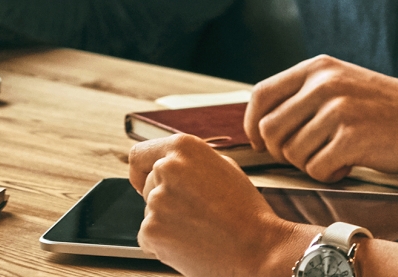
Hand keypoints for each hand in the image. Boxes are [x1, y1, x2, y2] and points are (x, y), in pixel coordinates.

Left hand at [130, 134, 314, 276]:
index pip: (139, 155)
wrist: (258, 249)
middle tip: (195, 214)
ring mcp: (156, 200)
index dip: (142, 171)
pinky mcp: (151, 230)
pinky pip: (148, 237)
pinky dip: (164, 244)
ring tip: (200, 229)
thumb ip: (189, 163)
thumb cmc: (246, 211)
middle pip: (147, 186)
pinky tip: (191, 244)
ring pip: (150, 212)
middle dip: (165, 199)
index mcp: (183, 147)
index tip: (145, 182)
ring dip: (167, 222)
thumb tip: (163, 167)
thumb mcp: (223, 168)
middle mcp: (165, 168)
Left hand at [246, 55, 397, 181]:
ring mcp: (338, 110)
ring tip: (335, 158)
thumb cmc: (389, 109)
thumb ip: (306, 94)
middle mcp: (324, 83)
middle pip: (270, 130)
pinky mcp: (352, 138)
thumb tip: (263, 123)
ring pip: (292, 153)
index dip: (252, 124)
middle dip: (282, 152)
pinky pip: (315, 169)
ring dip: (309, 164)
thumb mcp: (344, 83)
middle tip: (307, 156)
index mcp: (318, 68)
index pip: (261, 95)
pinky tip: (347, 166)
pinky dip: (328, 175)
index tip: (260, 142)